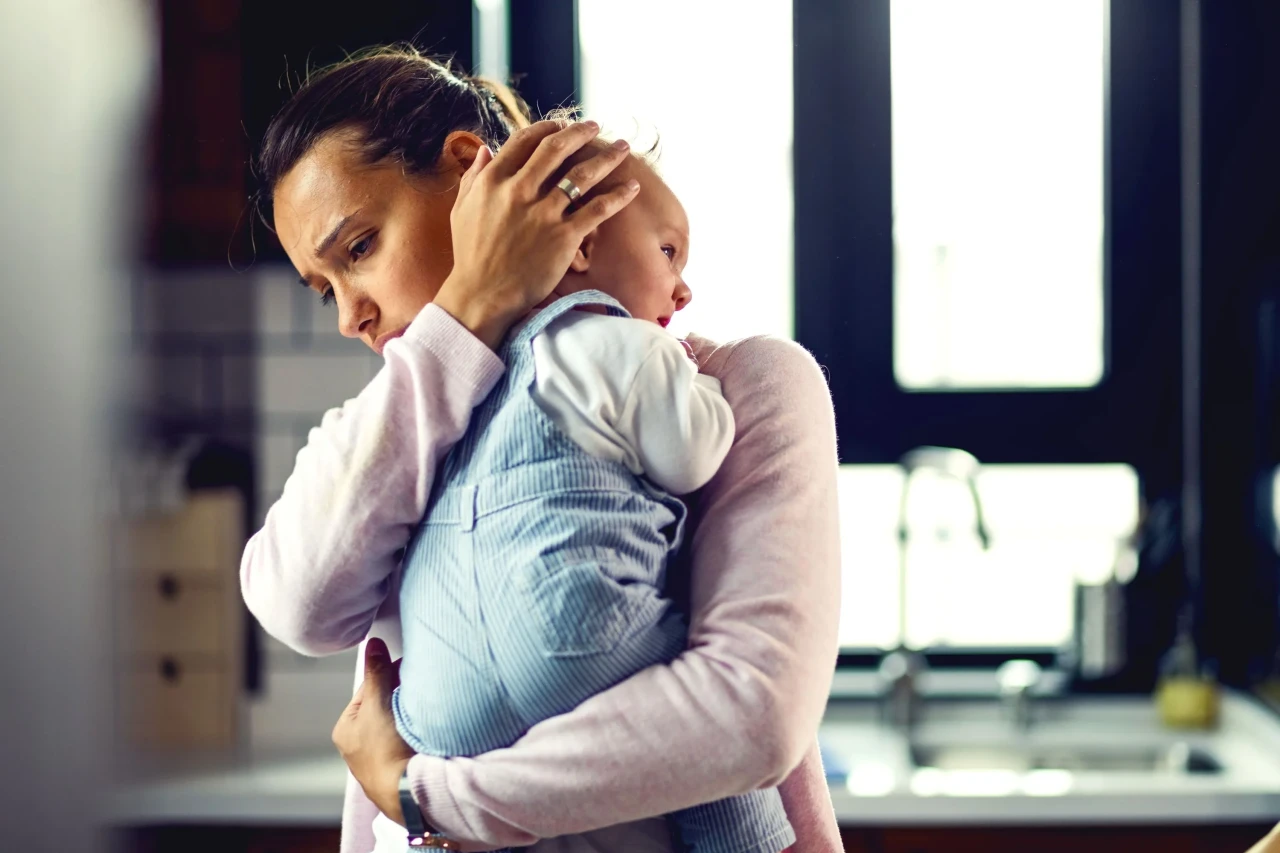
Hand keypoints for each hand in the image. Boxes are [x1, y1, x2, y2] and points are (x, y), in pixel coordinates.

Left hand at [332, 638, 415, 825]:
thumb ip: (376, 673)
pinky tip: (427, 726)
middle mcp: (359, 744)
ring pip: (398, 721)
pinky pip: (409, 737)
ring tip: (423, 706)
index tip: (406, 667)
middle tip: (417, 686)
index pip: (368, 689)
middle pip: (383, 704)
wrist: (407, 792)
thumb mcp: (377, 704)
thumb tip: (372, 644)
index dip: (388, 675)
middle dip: (400, 694)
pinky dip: (417, 729)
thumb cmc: (384, 752)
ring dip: (411, 712)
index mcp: (345, 729)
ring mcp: (380, 757)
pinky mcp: (400, 766)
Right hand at [434, 120, 639, 349]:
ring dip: (606, 157)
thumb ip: (473, 177)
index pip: (524, 141)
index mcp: (493, 181)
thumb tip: (485, 150)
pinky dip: (618, 196)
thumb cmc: (471, 256)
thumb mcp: (462, 210)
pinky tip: (632, 187)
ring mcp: (543, 213)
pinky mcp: (564, 236)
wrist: (483, 295)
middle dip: (580, 132)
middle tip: (594, 127)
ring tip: (622, 148)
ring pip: (582, 174)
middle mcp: (519, 191)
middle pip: (556, 148)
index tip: (560, 125)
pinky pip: (597, 209)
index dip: (546, 128)